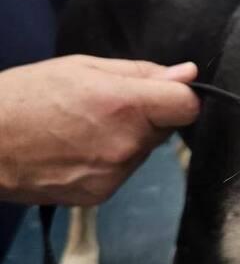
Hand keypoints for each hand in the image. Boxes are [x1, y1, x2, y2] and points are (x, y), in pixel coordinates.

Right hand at [0, 56, 200, 205]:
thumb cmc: (27, 96)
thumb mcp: (84, 68)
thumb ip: (142, 73)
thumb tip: (187, 75)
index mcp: (126, 106)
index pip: (188, 106)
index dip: (180, 96)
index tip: (164, 92)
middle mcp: (126, 145)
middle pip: (165, 129)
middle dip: (147, 116)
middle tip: (106, 106)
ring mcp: (113, 175)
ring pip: (143, 151)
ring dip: (128, 139)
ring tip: (83, 127)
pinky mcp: (100, 195)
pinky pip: (122, 171)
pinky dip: (109, 160)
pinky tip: (76, 149)